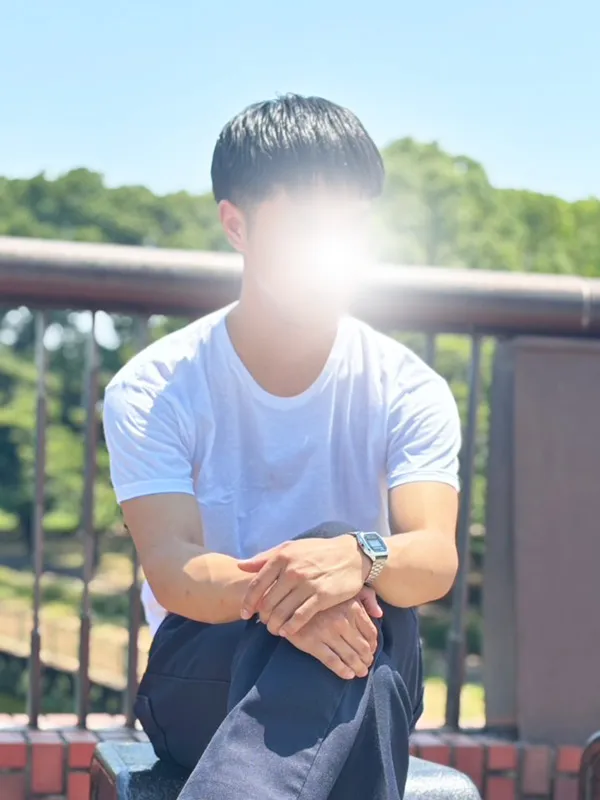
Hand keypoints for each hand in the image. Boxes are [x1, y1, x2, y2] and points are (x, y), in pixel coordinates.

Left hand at [239, 535, 370, 636]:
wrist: (351, 555)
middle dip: (262, 616)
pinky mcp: (322, 596)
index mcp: (282, 557)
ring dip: (274, 625)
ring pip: (282, 612)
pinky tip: (286, 632)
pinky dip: (290, 628)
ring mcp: (307, 584)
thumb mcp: (291, 548)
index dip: (248, 602)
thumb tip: (240, 565)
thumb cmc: (317, 552)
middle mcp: (293, 570)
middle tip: (263, 623)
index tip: (245, 613)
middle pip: (267, 602)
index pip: (256, 584)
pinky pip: (300, 617)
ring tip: (273, 629)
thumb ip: (265, 557)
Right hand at [282, 587, 382, 679]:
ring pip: (349, 656)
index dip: (373, 644)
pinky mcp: (311, 642)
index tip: (371, 650)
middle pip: (362, 647)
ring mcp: (326, 632)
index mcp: (352, 607)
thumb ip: (366, 597)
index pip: (370, 632)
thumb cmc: (321, 592)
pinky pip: (332, 661)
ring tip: (360, 672)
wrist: (287, 596)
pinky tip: (348, 675)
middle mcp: (341, 620)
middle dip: (366, 659)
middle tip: (366, 665)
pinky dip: (343, 670)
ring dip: (357, 667)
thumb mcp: (345, 587)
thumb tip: (380, 614)